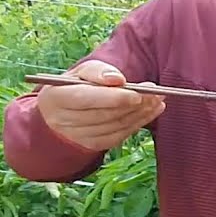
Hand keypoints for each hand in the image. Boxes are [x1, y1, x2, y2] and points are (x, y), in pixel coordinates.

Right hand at [35, 60, 165, 151]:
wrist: (62, 112)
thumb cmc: (74, 86)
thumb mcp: (81, 72)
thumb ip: (98, 71)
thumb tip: (117, 79)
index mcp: (56, 98)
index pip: (86, 99)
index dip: (114, 98)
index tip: (137, 93)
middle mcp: (63, 120)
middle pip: (105, 114)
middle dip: (134, 105)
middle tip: (156, 94)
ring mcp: (78, 136)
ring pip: (115, 126)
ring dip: (141, 114)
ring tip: (158, 100)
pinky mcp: (93, 145)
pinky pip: (120, 135)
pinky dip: (139, 123)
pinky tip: (152, 111)